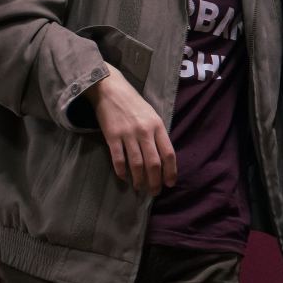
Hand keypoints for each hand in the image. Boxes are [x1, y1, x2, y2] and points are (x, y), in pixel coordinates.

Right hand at [84, 63, 176, 193]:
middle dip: (155, 181)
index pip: (169, 153)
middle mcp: (145, 131)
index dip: (171, 171)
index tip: (170, 183)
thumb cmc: (134, 105)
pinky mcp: (112, 136)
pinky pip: (118, 159)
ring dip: (139, 180)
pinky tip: (124, 178)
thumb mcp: (152, 116)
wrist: (111, 90)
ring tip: (140, 188)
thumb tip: (163, 159)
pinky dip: (122, 171)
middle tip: (154, 192)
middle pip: (153, 163)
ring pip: (136, 164)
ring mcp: (128, 134)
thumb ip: (158, 135)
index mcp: (158, 126)